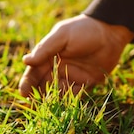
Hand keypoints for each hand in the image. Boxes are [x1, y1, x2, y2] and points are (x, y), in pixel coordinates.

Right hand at [19, 14, 133, 95]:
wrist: (110, 33)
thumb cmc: (83, 30)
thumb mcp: (62, 36)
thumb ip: (45, 48)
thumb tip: (25, 61)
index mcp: (48, 56)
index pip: (34, 72)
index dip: (27, 83)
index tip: (23, 93)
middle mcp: (57, 68)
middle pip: (43, 85)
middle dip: (38, 94)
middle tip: (35, 102)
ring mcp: (71, 76)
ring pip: (57, 92)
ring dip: (54, 98)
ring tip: (52, 101)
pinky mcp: (85, 83)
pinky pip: (75, 94)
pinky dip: (71, 97)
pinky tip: (71, 97)